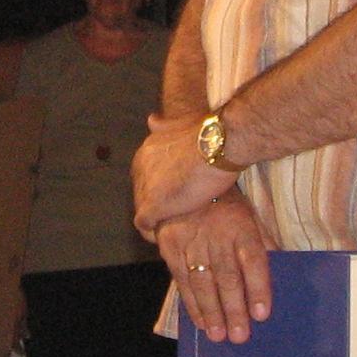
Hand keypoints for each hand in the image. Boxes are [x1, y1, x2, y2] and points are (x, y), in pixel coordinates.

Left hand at [132, 109, 233, 231]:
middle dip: (156, 203)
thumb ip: (162, 126)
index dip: (158, 188)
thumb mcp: (178, 124)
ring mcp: (144, 186)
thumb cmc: (207, 135)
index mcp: (145, 152)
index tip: (173, 196)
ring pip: (142, 209)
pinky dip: (151, 232)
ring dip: (155, 219)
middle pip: (141, 193)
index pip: (144, 177)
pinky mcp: (152, 204)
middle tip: (174, 213)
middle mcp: (138, 168)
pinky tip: (163, 236)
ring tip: (171, 227)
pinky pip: (144, 225)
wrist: (218, 145)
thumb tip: (151, 120)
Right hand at [153, 188, 276, 343]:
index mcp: (241, 226)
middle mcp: (216, 235)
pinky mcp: (171, 246)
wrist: (184, 179)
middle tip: (239, 336)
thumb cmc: (225, 204)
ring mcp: (192, 241)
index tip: (262, 314)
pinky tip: (200, 321)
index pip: (253, 259)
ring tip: (219, 335)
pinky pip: (182, 279)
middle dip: (234, 309)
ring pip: (204, 281)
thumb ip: (263, 240)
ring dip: (212, 311)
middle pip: (228, 276)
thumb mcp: (249, 214)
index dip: (259, 287)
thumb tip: (283, 267)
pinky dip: (191, 303)